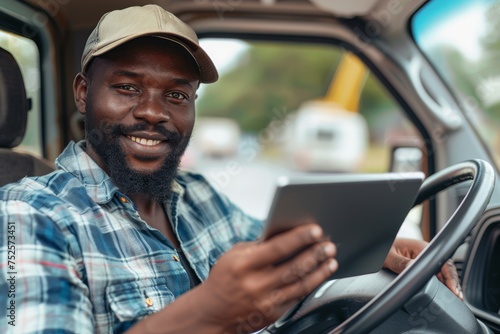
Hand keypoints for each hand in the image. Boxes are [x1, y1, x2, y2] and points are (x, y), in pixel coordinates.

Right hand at [196, 222, 337, 332]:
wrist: (211, 313)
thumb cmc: (223, 279)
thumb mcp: (233, 256)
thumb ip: (258, 246)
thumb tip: (286, 234)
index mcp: (244, 265)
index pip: (278, 248)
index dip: (299, 238)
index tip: (315, 230)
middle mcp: (255, 284)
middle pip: (293, 267)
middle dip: (315, 254)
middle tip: (328, 245)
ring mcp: (265, 302)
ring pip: (300, 284)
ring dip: (319, 271)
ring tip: (330, 259)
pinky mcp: (272, 315)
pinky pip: (297, 298)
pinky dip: (311, 285)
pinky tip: (319, 276)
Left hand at [383, 237, 462, 299]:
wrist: (377, 244)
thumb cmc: (383, 247)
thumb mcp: (389, 256)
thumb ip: (401, 263)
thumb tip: (415, 270)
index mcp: (420, 247)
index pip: (441, 261)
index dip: (449, 276)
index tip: (453, 288)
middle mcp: (425, 254)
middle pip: (445, 269)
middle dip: (452, 283)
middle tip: (457, 297)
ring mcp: (423, 261)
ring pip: (441, 274)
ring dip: (447, 285)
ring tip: (452, 298)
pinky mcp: (420, 267)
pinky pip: (433, 276)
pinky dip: (439, 285)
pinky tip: (442, 294)